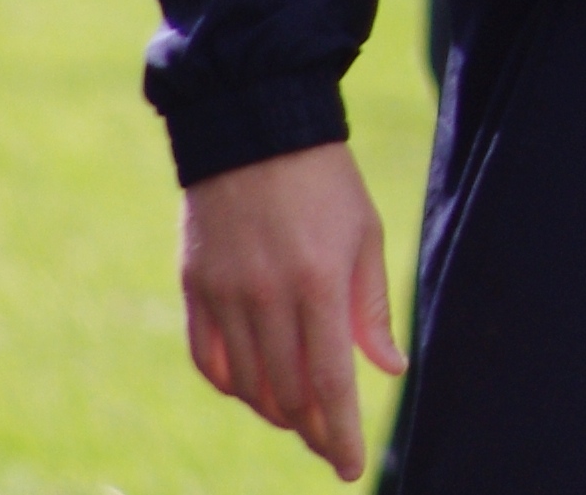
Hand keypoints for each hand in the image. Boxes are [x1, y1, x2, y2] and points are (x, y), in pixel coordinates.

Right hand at [180, 141, 405, 481]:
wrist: (255, 125)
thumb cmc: (325, 180)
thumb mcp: (364, 232)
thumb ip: (371, 307)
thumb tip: (390, 370)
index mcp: (317, 281)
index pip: (327, 383)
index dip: (338, 433)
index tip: (349, 467)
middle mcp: (267, 296)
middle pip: (285, 394)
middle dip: (311, 430)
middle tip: (328, 445)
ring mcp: (224, 294)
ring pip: (246, 386)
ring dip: (274, 412)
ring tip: (299, 418)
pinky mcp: (195, 288)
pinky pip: (209, 361)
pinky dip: (233, 386)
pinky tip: (254, 389)